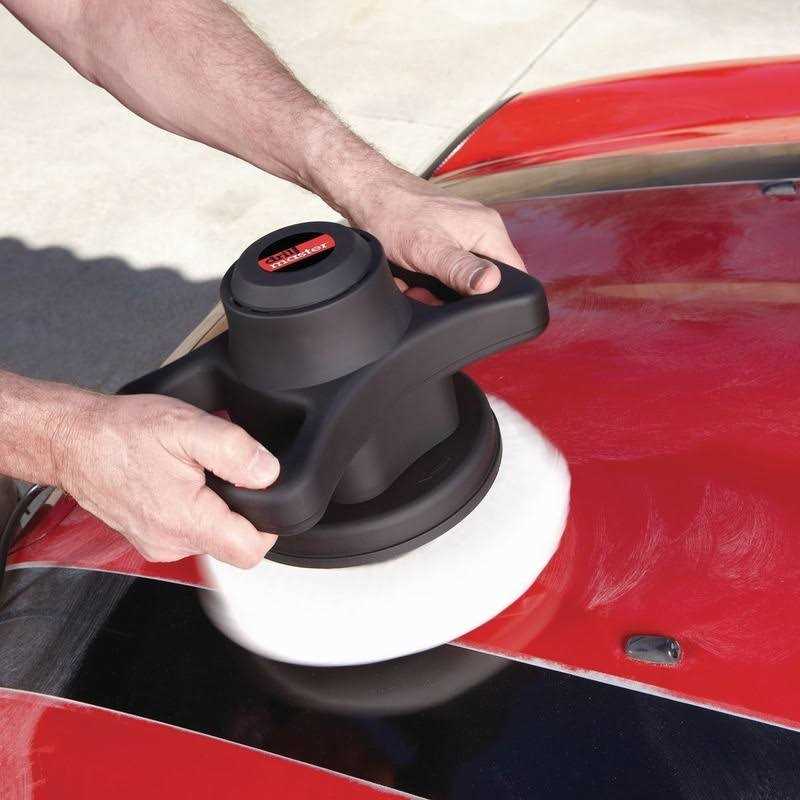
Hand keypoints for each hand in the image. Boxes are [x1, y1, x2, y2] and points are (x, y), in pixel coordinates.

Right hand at [54, 392, 279, 566]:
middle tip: (224, 472)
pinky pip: (184, 530)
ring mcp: (156, 544)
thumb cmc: (118, 434)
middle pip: (232, 544)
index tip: (262, 494)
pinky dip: (190, 507)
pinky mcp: (146, 536)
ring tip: (196, 471)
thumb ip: (235, 450)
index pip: (250, 551)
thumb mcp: (186, 427)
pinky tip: (178, 479)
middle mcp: (171, 544)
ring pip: (208, 536)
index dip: (269, 524)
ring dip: (213, 506)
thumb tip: (268, 472)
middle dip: (240, 509)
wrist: (70, 440)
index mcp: (186, 523)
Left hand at [343, 170, 525, 295]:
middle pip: (484, 281)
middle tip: (427, 295)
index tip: (469, 307)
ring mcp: (462, 233)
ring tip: (414, 286)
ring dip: (437, 290)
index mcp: (488, 230)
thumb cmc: (395, 214)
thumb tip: (491, 283)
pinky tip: (410, 278)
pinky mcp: (444, 237)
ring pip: (461, 279)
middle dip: (457, 298)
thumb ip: (461, 270)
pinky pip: (445, 268)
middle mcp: (481, 230)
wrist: (367, 192)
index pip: (514, 275)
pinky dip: (427, 278)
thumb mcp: (429, 250)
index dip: (498, 299)